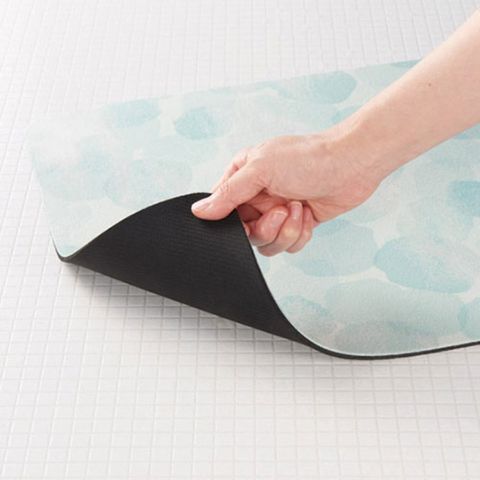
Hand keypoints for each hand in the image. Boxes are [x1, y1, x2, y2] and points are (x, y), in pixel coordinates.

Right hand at [191, 131, 381, 255]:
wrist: (353, 163)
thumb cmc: (309, 157)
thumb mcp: (261, 169)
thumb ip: (229, 193)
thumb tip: (199, 211)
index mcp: (243, 177)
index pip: (222, 210)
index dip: (232, 222)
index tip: (246, 222)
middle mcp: (258, 196)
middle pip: (246, 233)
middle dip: (267, 227)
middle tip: (281, 211)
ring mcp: (278, 211)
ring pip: (268, 243)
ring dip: (286, 231)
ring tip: (299, 209)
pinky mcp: (298, 223)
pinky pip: (289, 245)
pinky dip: (300, 233)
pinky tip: (308, 214)